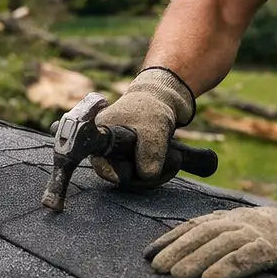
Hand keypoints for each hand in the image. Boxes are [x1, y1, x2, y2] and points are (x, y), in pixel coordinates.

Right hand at [90, 67, 194, 184]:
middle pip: (120, 175)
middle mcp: (106, 148)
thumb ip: (150, 152)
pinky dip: (159, 171)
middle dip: (146, 175)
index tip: (131, 175)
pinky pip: (144, 174)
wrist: (163, 100)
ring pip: (135, 177)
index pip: (101, 164)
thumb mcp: (153, 128)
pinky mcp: (134, 160)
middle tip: (172, 162)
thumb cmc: (151, 108)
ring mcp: (121, 156)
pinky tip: (173, 160)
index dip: (115, 173)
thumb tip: (147, 176)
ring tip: (175, 158)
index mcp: (101, 136)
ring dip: (157, 174)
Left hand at [144, 189, 276, 277]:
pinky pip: (248, 258)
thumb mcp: (249, 232)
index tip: (147, 254)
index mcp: (233, 217)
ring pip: (221, 245)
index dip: (170, 238)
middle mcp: (242, 221)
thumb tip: (187, 255)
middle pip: (203, 234)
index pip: (195, 225)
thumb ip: (223, 238)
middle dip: (177, 250)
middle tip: (156, 269)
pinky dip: (228, 268)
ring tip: (176, 277)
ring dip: (196, 260)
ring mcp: (260, 233)